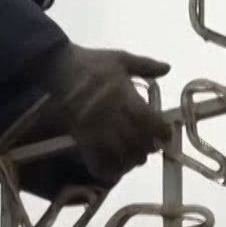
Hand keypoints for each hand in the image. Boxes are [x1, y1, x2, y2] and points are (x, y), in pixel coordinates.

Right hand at [33, 43, 172, 184]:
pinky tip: (114, 167)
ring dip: (130, 159)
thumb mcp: (121, 58)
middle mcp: (111, 115)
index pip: (149, 120)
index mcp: (123, 95)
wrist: (59, 68)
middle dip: (147, 147)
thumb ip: (146, 65)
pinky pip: (96, 159)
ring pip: (119, 154)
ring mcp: (95, 128)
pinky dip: (107, 168)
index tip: (165, 133)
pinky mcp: (81, 136)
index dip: (161, 131)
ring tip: (134, 157)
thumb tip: (167, 68)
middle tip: (150, 146)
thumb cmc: (92, 63)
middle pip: (137, 141)